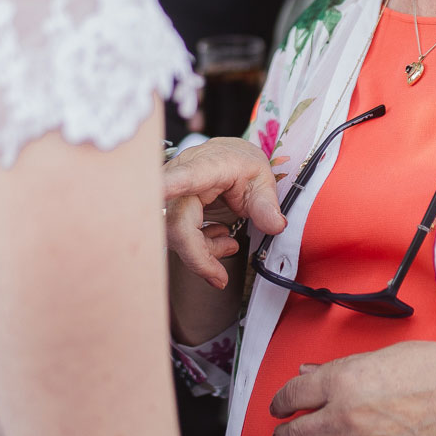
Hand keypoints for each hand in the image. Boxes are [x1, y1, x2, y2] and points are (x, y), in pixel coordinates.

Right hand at [163, 138, 284, 286]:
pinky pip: (176, 237)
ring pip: (175, 235)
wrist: (223, 157)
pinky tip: (217, 237)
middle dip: (198, 255)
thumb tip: (276, 226)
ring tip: (230, 244)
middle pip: (178, 223)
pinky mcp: (167, 209)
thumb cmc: (240, 165)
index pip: (188, 176)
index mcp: (208, 166)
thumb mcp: (261, 180)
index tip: (159, 192)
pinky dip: (199, 248)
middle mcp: (181, 177)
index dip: (171, 184)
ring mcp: (169, 193)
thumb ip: (267, 204)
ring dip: (203, 251)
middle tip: (220, 278)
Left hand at [269, 342, 435, 435]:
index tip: (278, 406)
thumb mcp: (383, 356)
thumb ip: (340, 368)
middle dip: (284, 434)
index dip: (279, 401)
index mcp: (343, 378)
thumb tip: (309, 374)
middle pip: (295, 432)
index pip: (293, 393)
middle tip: (282, 433)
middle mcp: (345, 414)